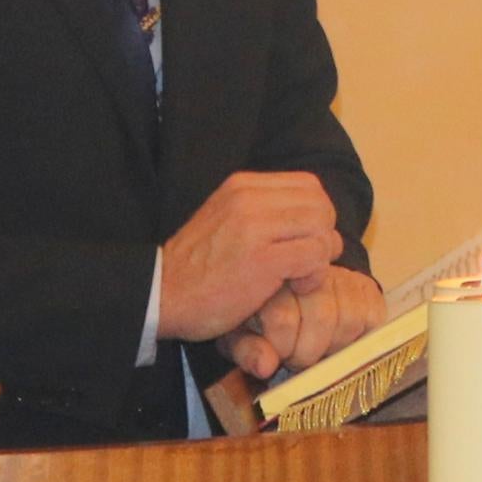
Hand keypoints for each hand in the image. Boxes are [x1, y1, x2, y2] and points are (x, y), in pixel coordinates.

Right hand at [158, 171, 347, 343]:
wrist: (159, 295)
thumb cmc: (197, 267)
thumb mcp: (227, 218)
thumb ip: (264, 209)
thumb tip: (314, 213)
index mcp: (242, 185)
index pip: (308, 186)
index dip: (317, 214)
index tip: (302, 240)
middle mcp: (249, 199)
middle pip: (321, 205)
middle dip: (322, 235)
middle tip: (306, 261)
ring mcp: (255, 228)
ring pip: (322, 228)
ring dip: (320, 256)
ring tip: (299, 276)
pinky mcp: (262, 260)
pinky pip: (315, 255)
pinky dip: (315, 274)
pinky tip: (296, 287)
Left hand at [224, 263, 383, 382]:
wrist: (290, 294)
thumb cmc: (259, 320)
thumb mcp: (240, 336)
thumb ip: (248, 351)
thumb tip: (267, 366)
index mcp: (271, 276)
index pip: (283, 317)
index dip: (283, 347)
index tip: (278, 355)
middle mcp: (311, 269)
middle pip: (322, 317)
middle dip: (309, 351)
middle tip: (297, 358)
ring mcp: (341, 275)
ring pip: (348, 318)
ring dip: (333, 347)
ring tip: (316, 350)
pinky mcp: (366, 286)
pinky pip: (372, 317)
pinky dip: (358, 337)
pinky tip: (338, 340)